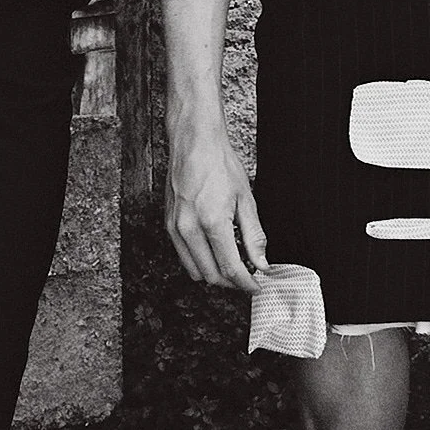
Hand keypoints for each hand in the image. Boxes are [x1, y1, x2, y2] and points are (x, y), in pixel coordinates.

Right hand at [166, 118, 268, 290]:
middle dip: (231, 282)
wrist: (194, 142)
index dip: (246, 283)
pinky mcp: (168, 224)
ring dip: (214, 274)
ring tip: (233, 264)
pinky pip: (184, 255)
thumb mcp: (245, 199)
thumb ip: (254, 236)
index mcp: (211, 221)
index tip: (256, 287)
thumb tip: (261, 262)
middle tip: (249, 276)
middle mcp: (189, 228)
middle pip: (210, 275)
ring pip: (194, 270)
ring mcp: (175, 227)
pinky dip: (200, 261)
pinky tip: (215, 251)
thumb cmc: (219, 164)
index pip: (230, 268)